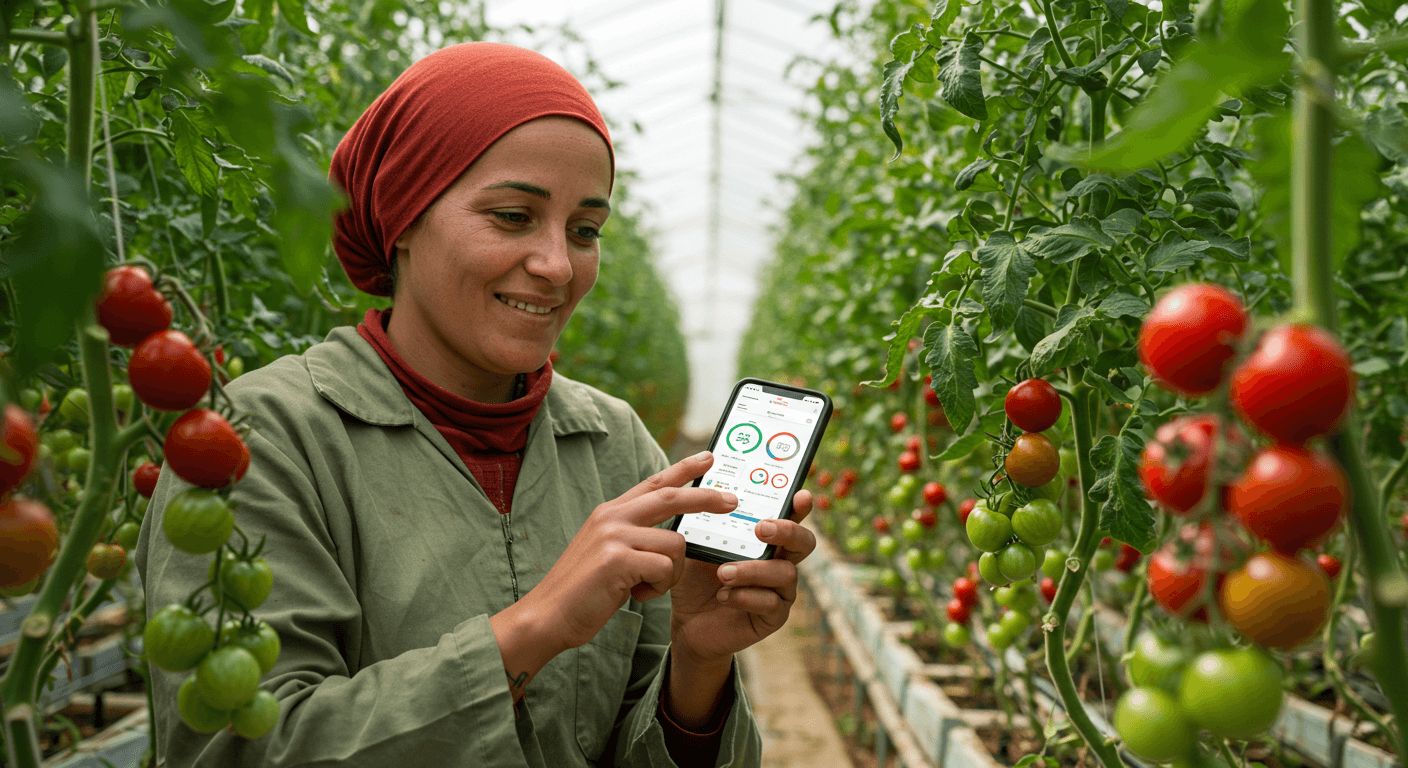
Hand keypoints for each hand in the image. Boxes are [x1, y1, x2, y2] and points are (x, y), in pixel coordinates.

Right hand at [495, 451, 733, 664]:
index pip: (654, 483)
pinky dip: (658, 588)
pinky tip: (635, 595)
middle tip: (732, 502)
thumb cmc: (582, 592)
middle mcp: (611, 517)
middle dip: (706, 498)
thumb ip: (633, 537)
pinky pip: (665, 569)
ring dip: (671, 573)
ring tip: (645, 587)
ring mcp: (613, 536)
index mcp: (610, 513)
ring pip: (674, 545)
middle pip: (671, 497)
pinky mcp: (617, 560)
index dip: (683, 469)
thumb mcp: (607, 552)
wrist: (547, 616)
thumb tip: (672, 536)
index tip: (708, 456)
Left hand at [668, 489, 816, 663]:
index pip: (790, 517)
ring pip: (785, 573)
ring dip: (753, 570)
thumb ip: (708, 523)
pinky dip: (745, 596)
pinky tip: (723, 596)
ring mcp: (780, 590)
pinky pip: (771, 603)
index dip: (800, 506)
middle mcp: (780, 561)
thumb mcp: (697, 546)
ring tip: (723, 573)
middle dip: (787, 531)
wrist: (687, 621)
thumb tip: (706, 492)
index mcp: (766, 540)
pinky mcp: (774, 617)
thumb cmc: (696, 578)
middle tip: (760, 529)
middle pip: (804, 542)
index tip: (801, 495)